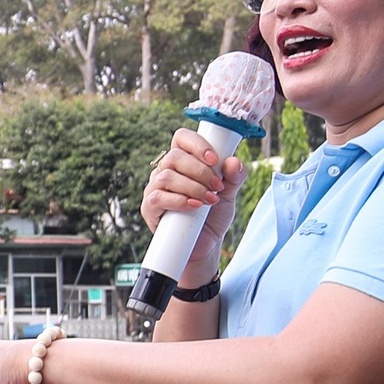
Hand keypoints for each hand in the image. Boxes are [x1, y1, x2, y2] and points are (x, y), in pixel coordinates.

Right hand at [140, 127, 247, 275]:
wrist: (205, 246)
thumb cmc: (213, 216)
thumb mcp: (229, 194)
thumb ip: (234, 177)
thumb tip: (233, 162)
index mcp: (184, 161)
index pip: (181, 138)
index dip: (197, 144)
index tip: (215, 159)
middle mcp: (166, 171)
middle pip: (175, 156)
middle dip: (201, 171)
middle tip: (217, 186)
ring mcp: (155, 188)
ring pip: (167, 176)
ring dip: (193, 187)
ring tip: (210, 200)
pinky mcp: (150, 207)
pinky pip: (158, 197)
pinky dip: (180, 200)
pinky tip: (195, 206)